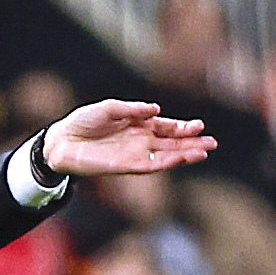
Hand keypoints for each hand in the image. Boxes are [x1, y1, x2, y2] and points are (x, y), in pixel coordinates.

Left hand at [38, 101, 215, 180]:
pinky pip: (151, 165)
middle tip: (212, 143)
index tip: (199, 125)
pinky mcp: (126, 166)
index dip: (183, 127)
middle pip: (172, 143)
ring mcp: (135, 154)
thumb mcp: (110, 108)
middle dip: (192, 142)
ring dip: (185, 154)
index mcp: (139, 125)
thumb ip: (133, 109)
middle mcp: (141, 141)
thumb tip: (156, 109)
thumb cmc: (84, 122)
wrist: (63, 141)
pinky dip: (166, 161)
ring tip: (204, 151)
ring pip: (166, 155)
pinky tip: (181, 158)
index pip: (167, 127)